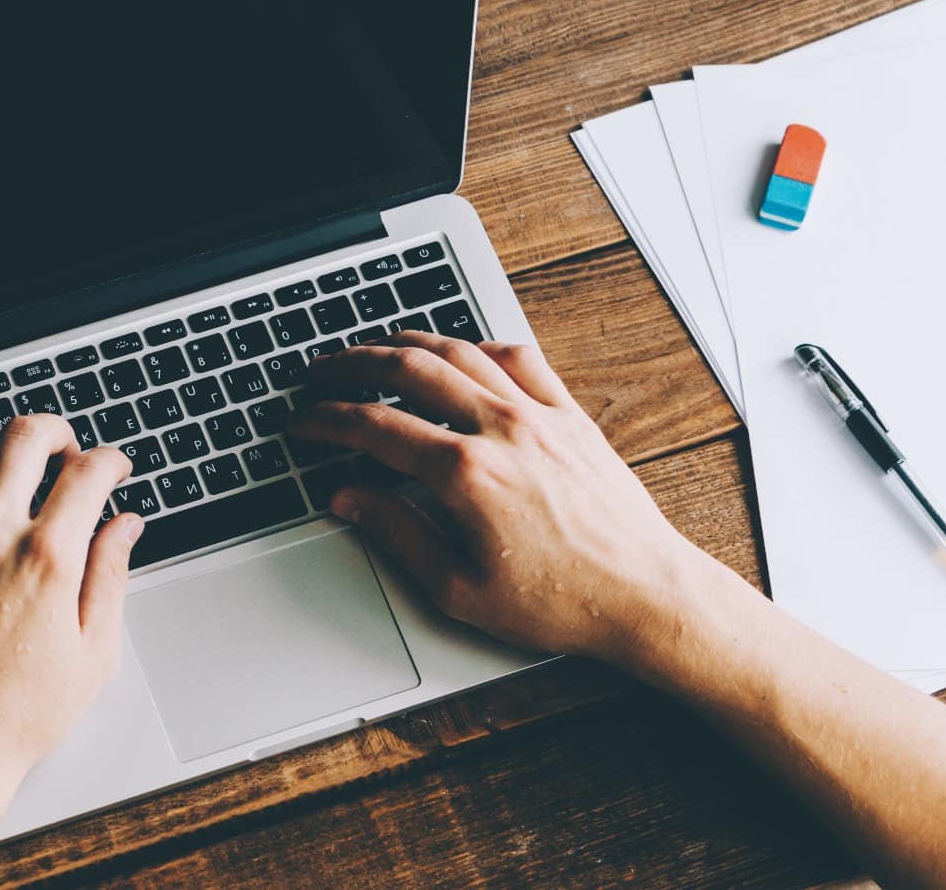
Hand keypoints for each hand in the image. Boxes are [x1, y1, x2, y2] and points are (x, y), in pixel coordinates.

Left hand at [0, 414, 141, 811]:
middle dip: (58, 432)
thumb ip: (111, 577)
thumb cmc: (14, 715)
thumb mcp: (93, 654)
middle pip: (26, 436)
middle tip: (67, 452)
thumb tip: (125, 529)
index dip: (112, 460)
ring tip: (15, 465)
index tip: (114, 470)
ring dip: (0, 443)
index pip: (88, 471)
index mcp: (47, 560)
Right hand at [286, 333, 720, 664]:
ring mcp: (540, 415)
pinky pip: (518, 358)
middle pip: (408, 370)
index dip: (324, 419)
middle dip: (352, 364)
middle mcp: (501, 430)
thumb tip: (348, 499)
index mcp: (464, 473)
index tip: (301, 421)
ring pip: (459, 351)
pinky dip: (477, 347)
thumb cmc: (560, 602)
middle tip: (321, 371)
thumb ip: (395, 534)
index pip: (372, 426)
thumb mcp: (457, 587)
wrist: (644, 596)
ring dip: (407, 343)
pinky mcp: (571, 416)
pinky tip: (459, 353)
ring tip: (374, 349)